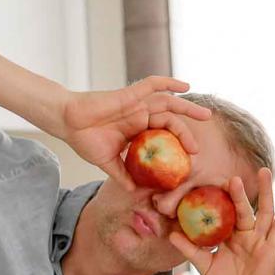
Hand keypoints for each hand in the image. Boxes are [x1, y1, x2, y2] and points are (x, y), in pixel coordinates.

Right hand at [59, 77, 212, 189]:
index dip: (180, 143)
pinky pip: (151, 84)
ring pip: (168, 102)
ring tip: (206, 114)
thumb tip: (134, 192)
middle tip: (205, 136)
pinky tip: (184, 85)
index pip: (165, 134)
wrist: (67, 122)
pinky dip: (168, 82)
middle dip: (191, 123)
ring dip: (188, 107)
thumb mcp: (108, 163)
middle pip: (173, 117)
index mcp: (138, 130)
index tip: (192, 156)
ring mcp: (136, 104)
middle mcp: (141, 115)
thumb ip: (123, 175)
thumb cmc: (85, 140)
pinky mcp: (129, 94)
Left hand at [169, 168, 274, 274]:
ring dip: (266, 192)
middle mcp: (245, 235)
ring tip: (265, 171)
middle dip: (239, 192)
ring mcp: (259, 241)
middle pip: (243, 208)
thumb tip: (171, 234)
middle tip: (233, 176)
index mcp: (228, 237)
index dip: (220, 199)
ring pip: (264, 212)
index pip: (224, 213)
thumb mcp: (204, 267)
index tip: (213, 182)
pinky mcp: (272, 249)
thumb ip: (191, 250)